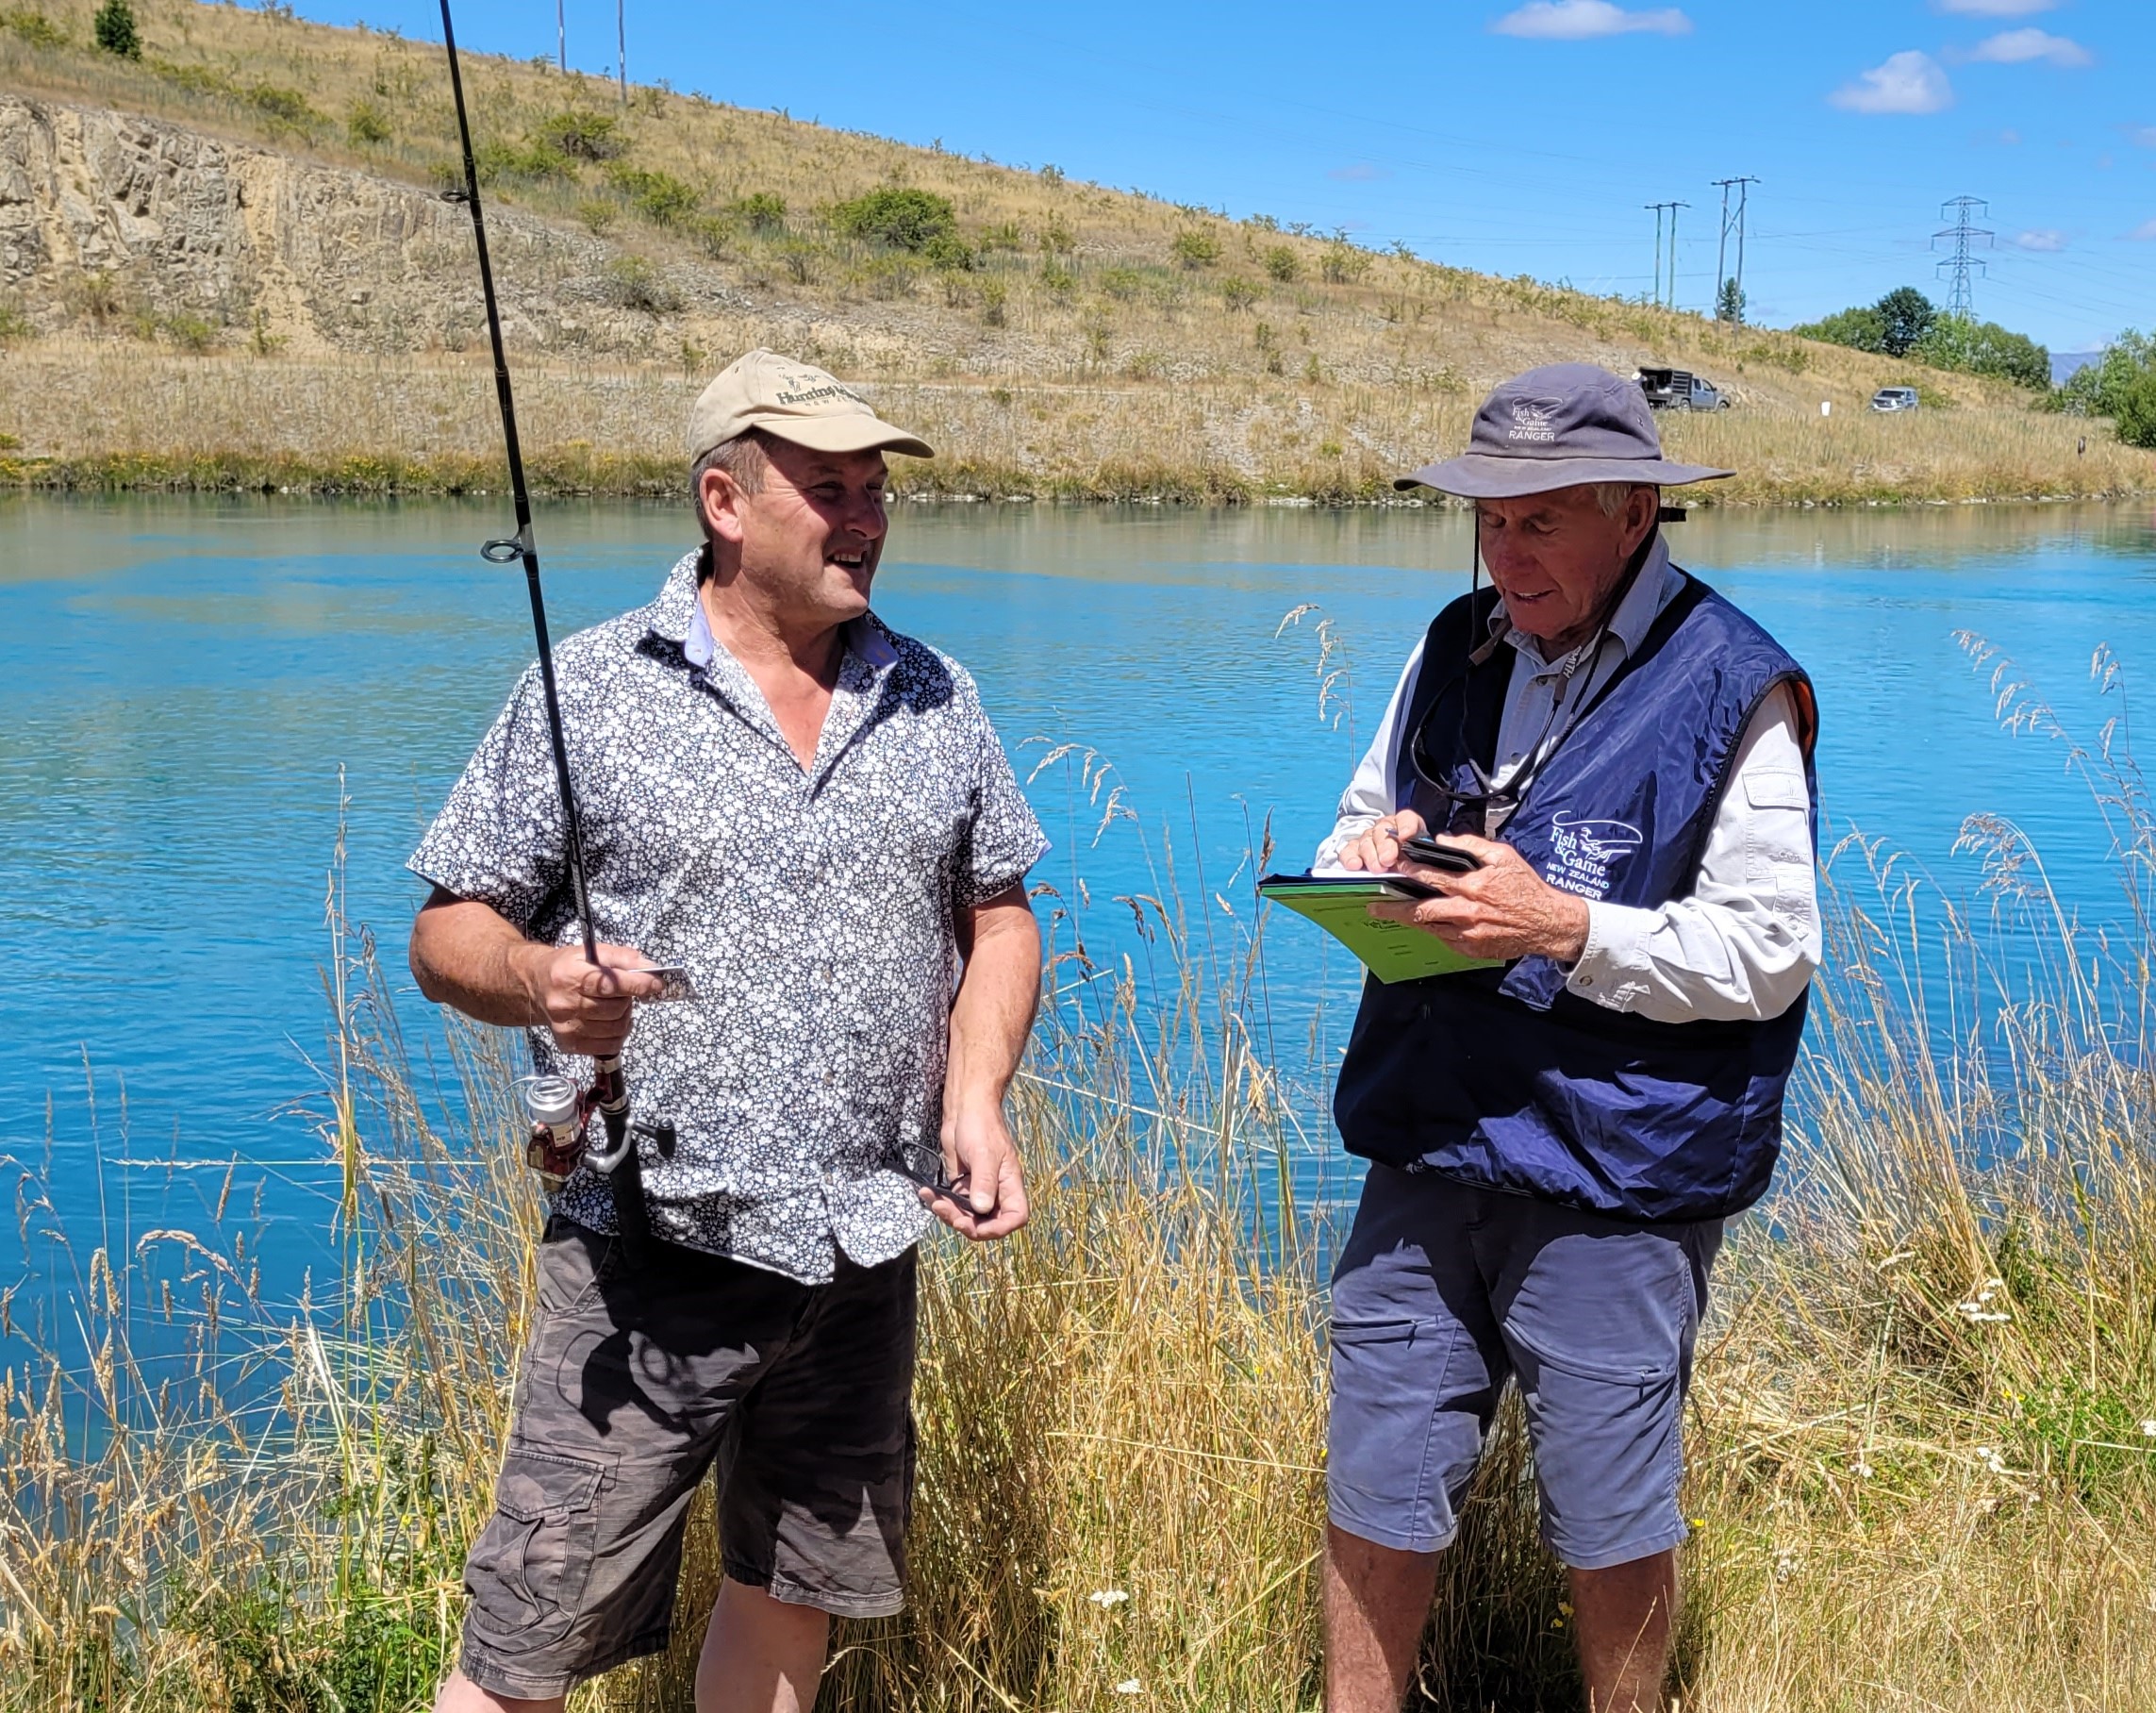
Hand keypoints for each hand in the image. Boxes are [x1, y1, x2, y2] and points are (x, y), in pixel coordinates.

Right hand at [518, 941, 665, 1057]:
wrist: (536, 985)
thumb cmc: (568, 966)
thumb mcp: (593, 952)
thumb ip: (623, 958)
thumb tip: (652, 969)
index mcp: (569, 976)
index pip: (608, 985)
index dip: (636, 985)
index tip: (656, 983)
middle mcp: (564, 1004)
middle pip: (615, 1009)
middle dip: (628, 999)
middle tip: (622, 992)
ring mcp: (565, 1028)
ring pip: (615, 1029)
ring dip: (624, 1017)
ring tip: (615, 1006)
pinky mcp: (568, 1044)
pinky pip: (609, 1046)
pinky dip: (618, 1035)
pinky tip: (612, 1022)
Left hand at [924, 1098, 1029, 1240]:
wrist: (963, 1109)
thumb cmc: (980, 1126)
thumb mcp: (983, 1154)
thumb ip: (984, 1182)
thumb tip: (981, 1209)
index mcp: (1010, 1184)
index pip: (1015, 1217)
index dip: (999, 1229)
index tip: (977, 1226)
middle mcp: (996, 1190)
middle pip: (988, 1223)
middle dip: (966, 1224)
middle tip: (947, 1212)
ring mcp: (978, 1189)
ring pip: (968, 1217)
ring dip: (949, 1214)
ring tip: (933, 1201)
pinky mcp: (962, 1185)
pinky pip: (953, 1204)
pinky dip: (940, 1203)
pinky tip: (926, 1193)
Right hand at [1335, 809, 1427, 874]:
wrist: (1395, 866)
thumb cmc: (1413, 861)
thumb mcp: (1424, 855)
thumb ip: (1429, 851)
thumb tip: (1442, 845)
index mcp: (1406, 826)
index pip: (1407, 819)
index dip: (1406, 825)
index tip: (1406, 836)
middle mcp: (1386, 829)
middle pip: (1383, 830)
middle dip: (1385, 845)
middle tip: (1388, 859)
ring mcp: (1369, 838)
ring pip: (1366, 840)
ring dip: (1370, 854)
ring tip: (1376, 868)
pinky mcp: (1355, 849)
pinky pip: (1349, 850)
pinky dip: (1350, 857)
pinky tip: (1354, 865)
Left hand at [1366, 833, 1590, 963]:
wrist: (1546, 923)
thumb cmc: (1525, 887)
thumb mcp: (1504, 856)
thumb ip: (1472, 845)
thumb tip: (1444, 840)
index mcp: (1472, 886)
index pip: (1431, 876)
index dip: (1408, 870)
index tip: (1391, 866)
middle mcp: (1466, 912)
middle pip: (1420, 910)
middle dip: (1394, 908)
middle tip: (1374, 907)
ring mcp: (1467, 934)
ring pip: (1429, 927)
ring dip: (1410, 920)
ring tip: (1392, 915)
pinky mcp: (1471, 948)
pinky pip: (1444, 939)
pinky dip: (1434, 929)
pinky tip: (1427, 923)